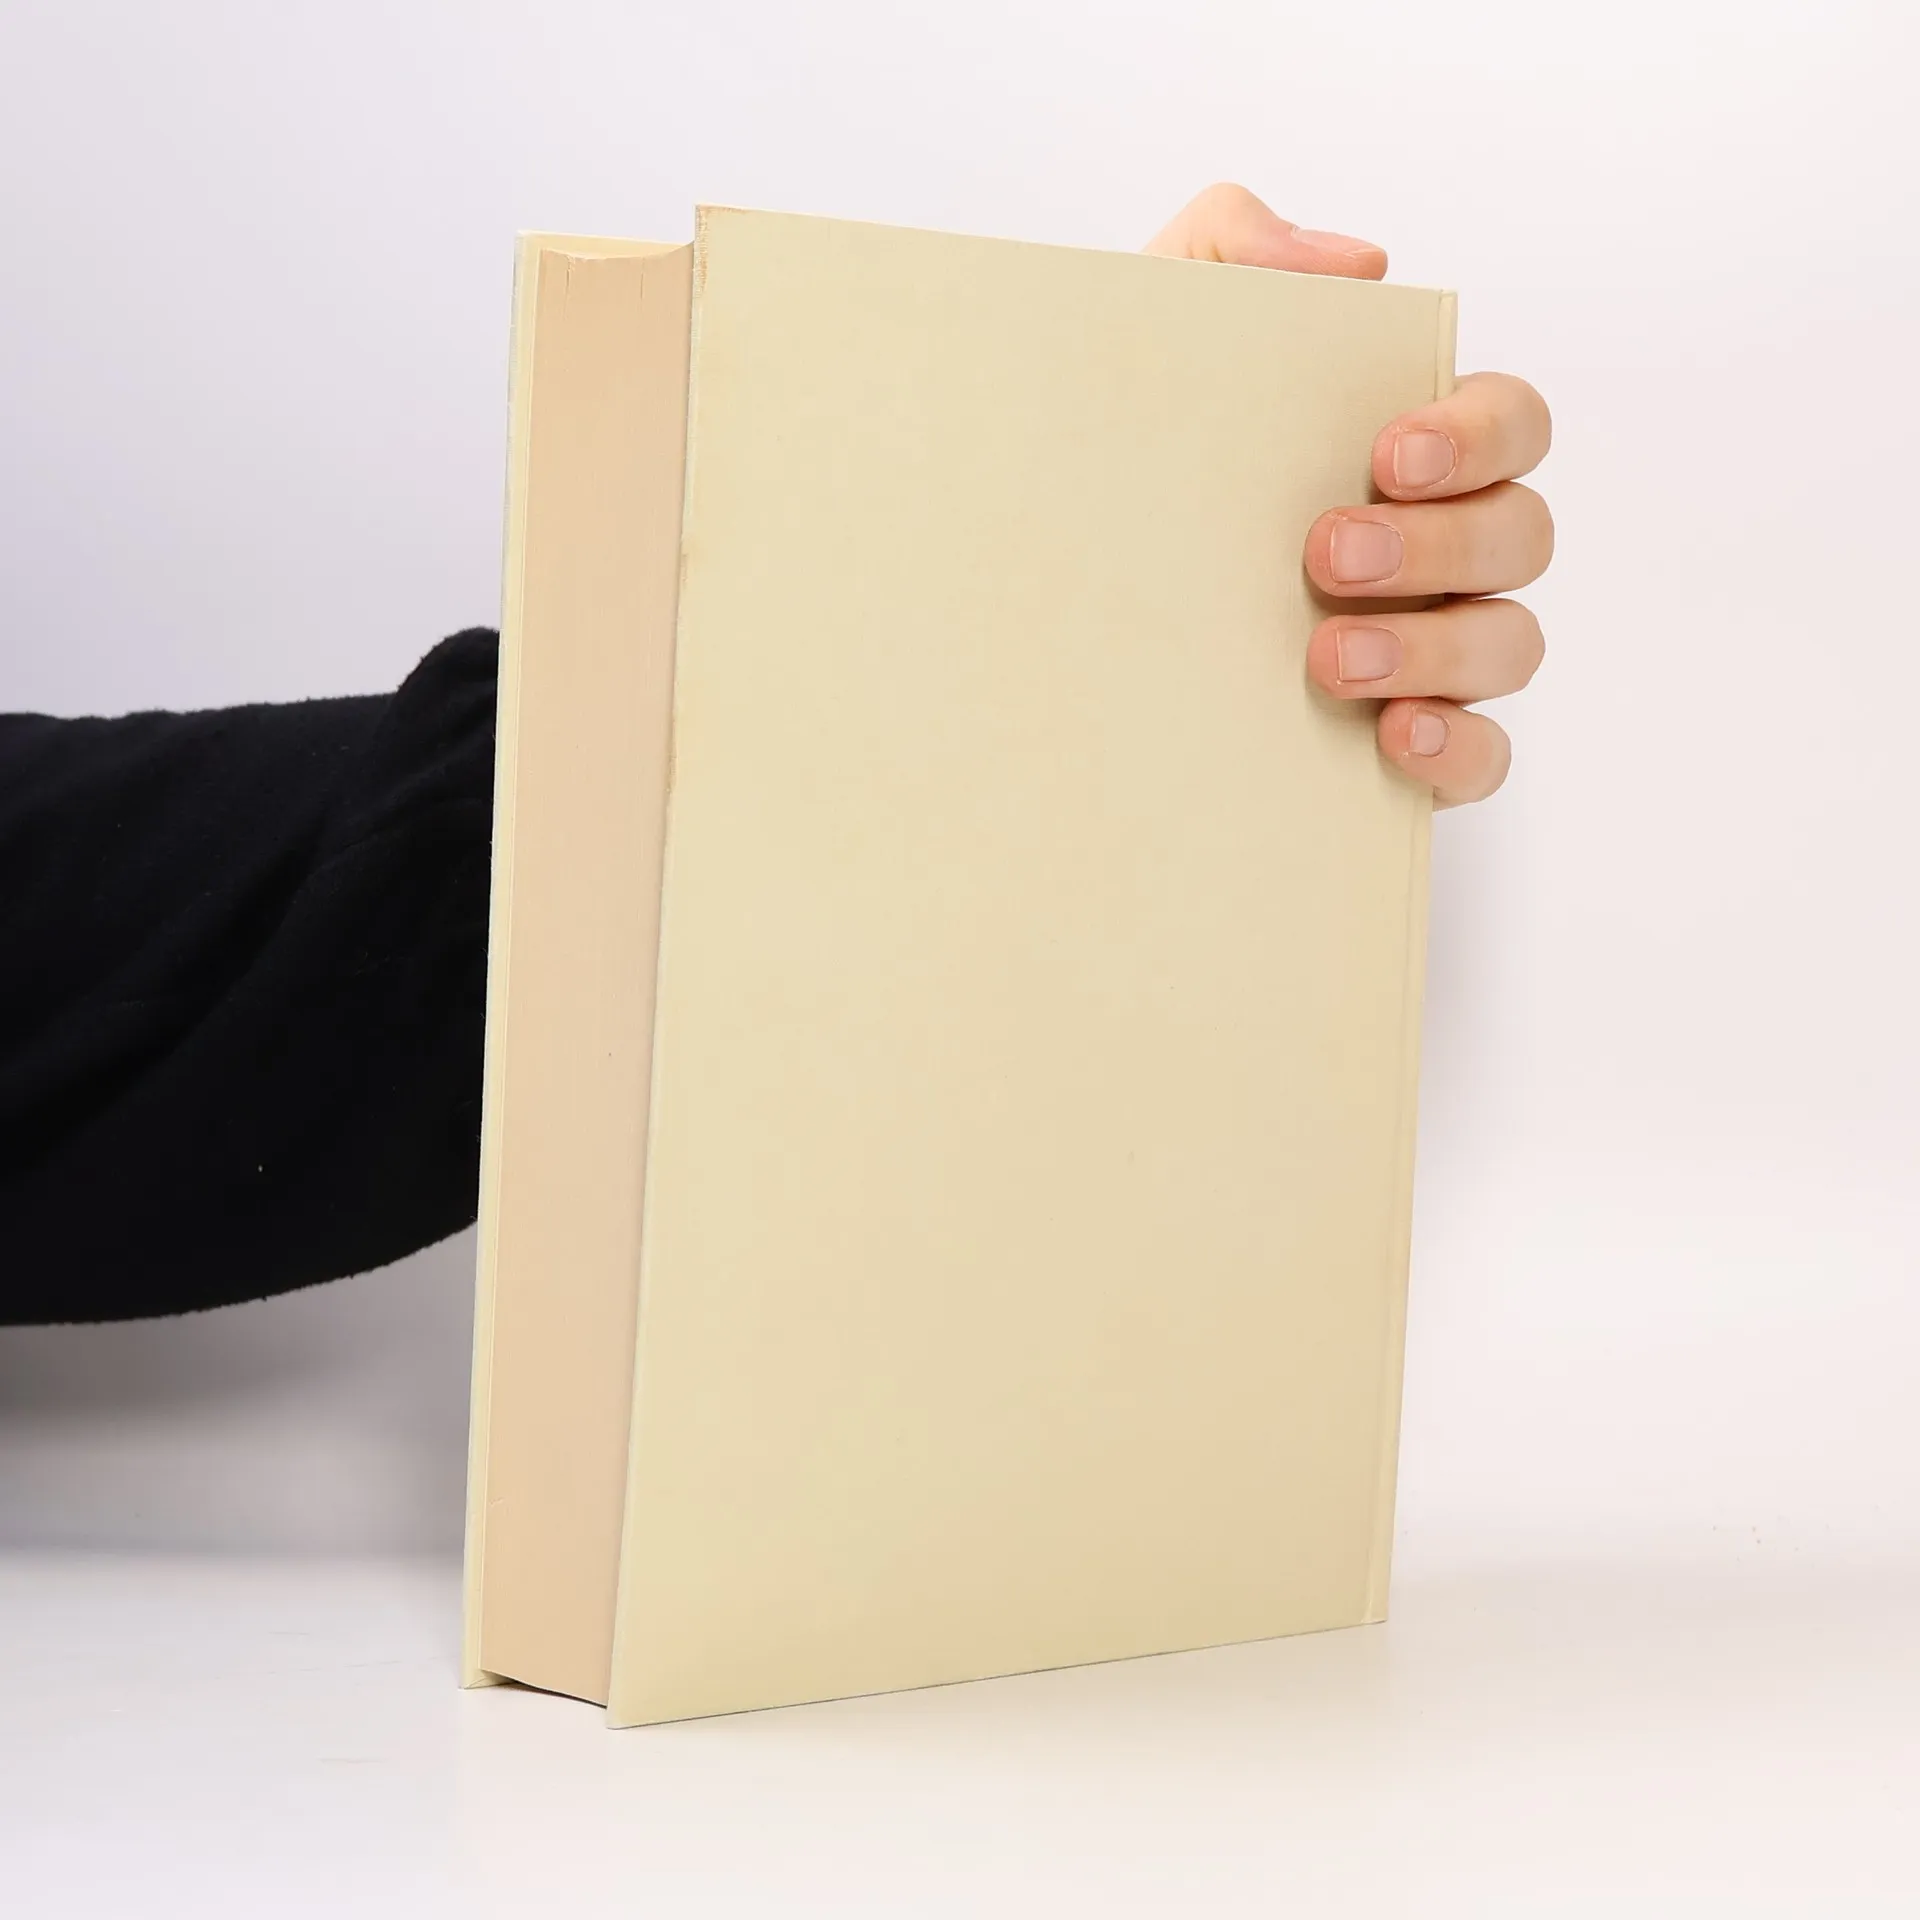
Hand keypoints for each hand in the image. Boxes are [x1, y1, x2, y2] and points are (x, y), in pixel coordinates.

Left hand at [1145, 185, 1551, 806]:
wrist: (1032, 594)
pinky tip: (1393, 738)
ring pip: (1510, 646)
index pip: (1510, 423)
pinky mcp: (1406, 745)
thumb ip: (1231, 248)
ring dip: (1436, 650)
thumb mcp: (1148, 331)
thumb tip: (1356, 265)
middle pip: (1521, 535)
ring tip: (1328, 658)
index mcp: (1407, 452)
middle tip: (1325, 553)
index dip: (1479, 431)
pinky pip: (1483, 760)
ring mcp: (1432, 652)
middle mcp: (1439, 550)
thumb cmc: (1120, 455)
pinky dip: (1457, 750)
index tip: (1390, 451)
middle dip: (1439, 544)